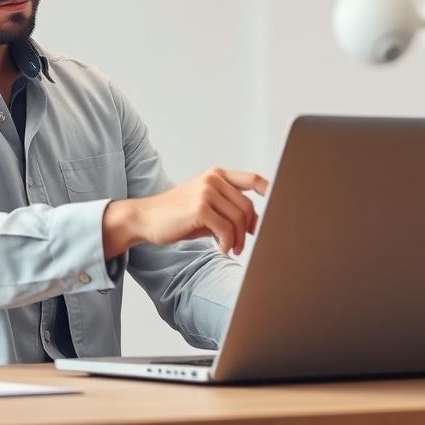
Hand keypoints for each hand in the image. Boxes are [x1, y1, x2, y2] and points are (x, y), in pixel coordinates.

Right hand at [102, 168, 268, 258]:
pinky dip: (227, 243)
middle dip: (249, 229)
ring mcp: (206, 191)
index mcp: (216, 175)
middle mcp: (213, 179)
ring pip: (238, 218)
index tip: (279, 207)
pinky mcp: (199, 208)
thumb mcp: (205, 207)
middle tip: (243, 244)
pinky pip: (226, 229)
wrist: (145, 219)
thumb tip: (257, 223)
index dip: (270, 191)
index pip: (252, 179)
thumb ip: (228, 209)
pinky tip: (221, 249)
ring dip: (238, 239)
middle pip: (247, 206)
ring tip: (231, 248)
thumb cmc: (177, 216)